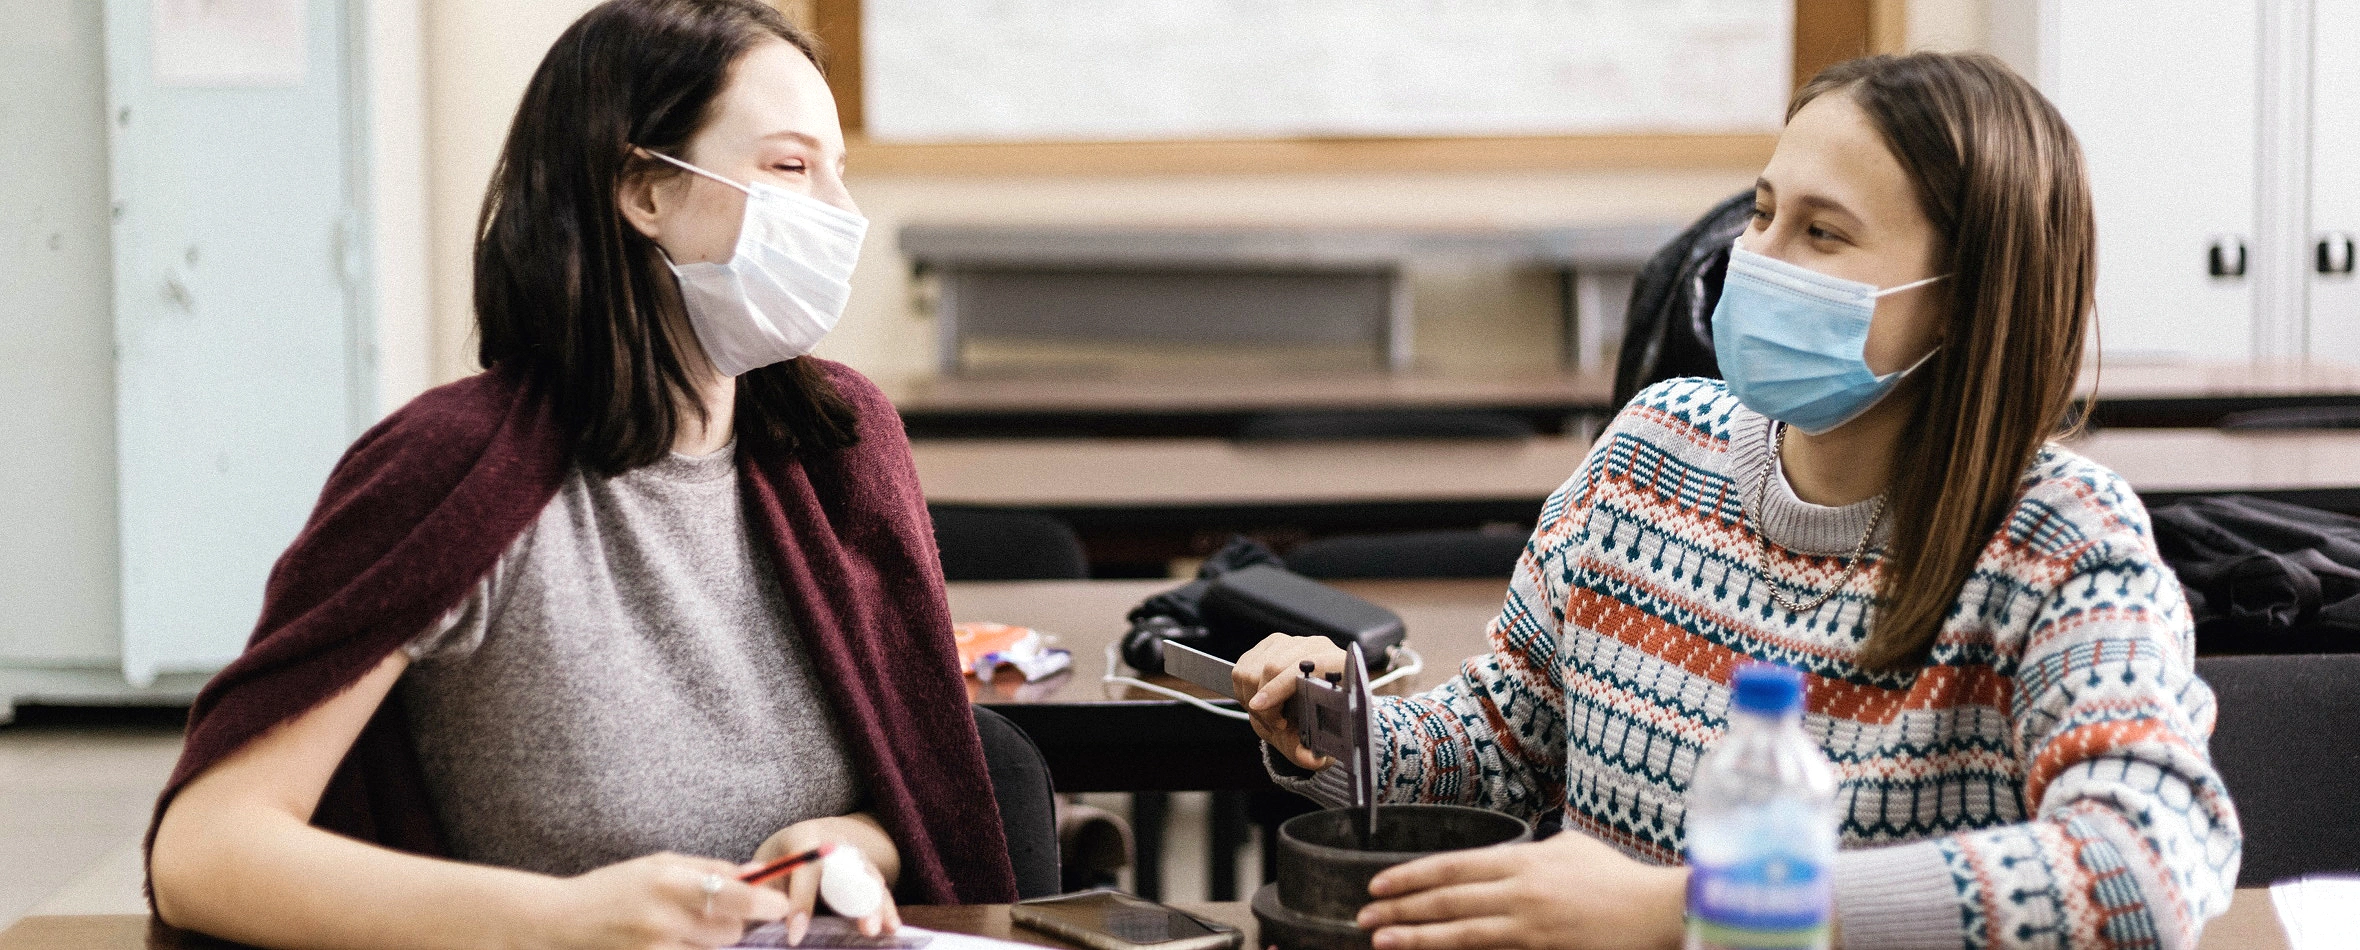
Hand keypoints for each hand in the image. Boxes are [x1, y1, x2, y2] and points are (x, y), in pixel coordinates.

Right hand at [539, 852, 788, 949]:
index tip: (780, 904)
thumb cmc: (615, 886)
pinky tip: (678, 938)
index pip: (733, 897)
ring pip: (713, 949)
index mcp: (669, 882)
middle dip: (736, 921)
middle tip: (719, 912)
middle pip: (730, 930)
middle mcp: (665, 919)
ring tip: (689, 925)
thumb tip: (758, 873)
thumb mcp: (661, 864)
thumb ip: (710, 868)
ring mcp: (656, 948)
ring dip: (712, 939)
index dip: (764, 903)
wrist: (563, 920)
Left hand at [752, 815, 902, 940]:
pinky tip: (893, 927)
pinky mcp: (868, 871)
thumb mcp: (767, 862)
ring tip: (881, 929)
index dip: (802, 904)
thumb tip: (745, 905)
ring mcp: (857, 857)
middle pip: (850, 873)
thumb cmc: (784, 856)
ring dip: (878, 906)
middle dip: (857, 901)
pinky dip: (887, 908)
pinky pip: (880, 890)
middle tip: (864, 928)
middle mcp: (837, 846)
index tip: (794, 935)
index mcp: (806, 840)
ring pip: (871, 881)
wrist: (814, 835)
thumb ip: (762, 883)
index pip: (807, 871)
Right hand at [1233, 633, 1350, 770]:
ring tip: (1270, 714)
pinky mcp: (1271, 644)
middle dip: (1265, 702)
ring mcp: (1292, 642)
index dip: (1279, 687)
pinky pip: (1242, 666)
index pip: (1303, 667)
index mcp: (1337, 665)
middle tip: (1274, 723)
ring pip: (1253, 667)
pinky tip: (1261, 702)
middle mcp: (1315, 647)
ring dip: (1252, 697)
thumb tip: (1310, 759)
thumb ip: (1312, 753)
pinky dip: (1244, 690)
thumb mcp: (1317, 744)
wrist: (1313, 710)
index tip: (1259, 707)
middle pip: (1272, 667)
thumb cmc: (1319, 723)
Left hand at [1354, 832, 1687, 949]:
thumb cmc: (1615, 880)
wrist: (1657, 913)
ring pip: (1460, 933)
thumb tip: (1501, 859)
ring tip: (1380, 939)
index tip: (1378, 882)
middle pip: (1446, 900)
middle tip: (1364, 914)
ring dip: (1416, 937)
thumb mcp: (1567, 849)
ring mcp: (1529, 927)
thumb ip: (1529, 853)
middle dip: (1400, 907)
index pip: (1452, 865)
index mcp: (1522, 860)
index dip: (1411, 875)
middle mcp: (1519, 892)